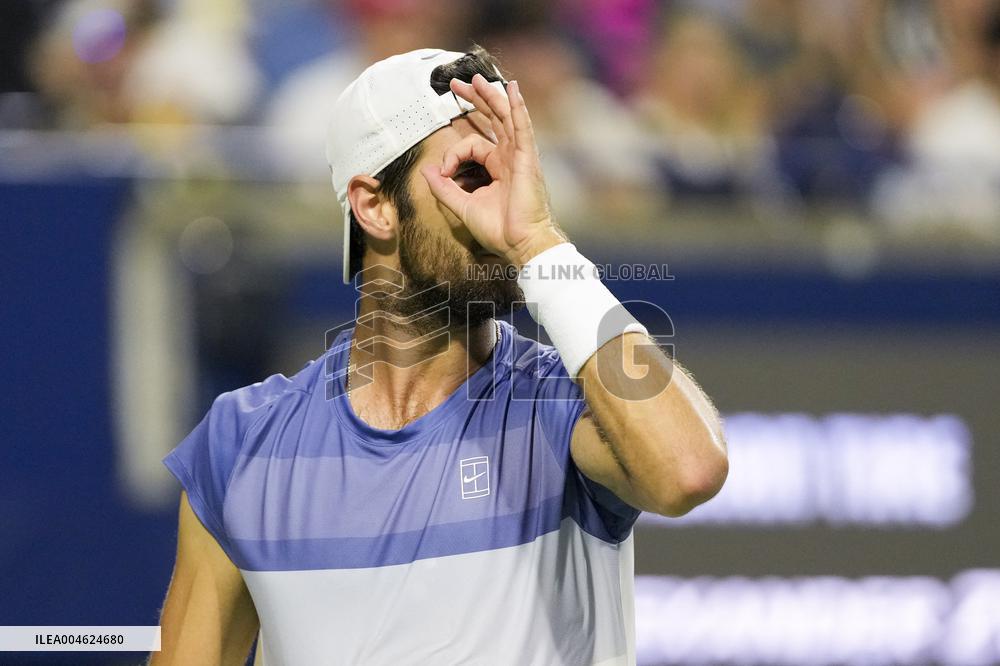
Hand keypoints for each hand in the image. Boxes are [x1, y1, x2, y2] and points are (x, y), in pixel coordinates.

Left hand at [420, 75, 564, 266]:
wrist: (520, 244)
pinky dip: (517, 107)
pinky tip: (512, 88)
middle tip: (457, 84)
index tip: (443, 172)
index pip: (472, 145)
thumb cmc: (498, 229)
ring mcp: (519, 156)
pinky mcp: (526, 159)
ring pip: (505, 117)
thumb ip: (444, 187)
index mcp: (497, 167)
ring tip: (475, 78)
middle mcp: (509, 157)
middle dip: (475, 99)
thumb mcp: (462, 205)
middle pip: (492, 119)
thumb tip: (426, 169)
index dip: (452, 154)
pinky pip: (522, 127)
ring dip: (491, 95)